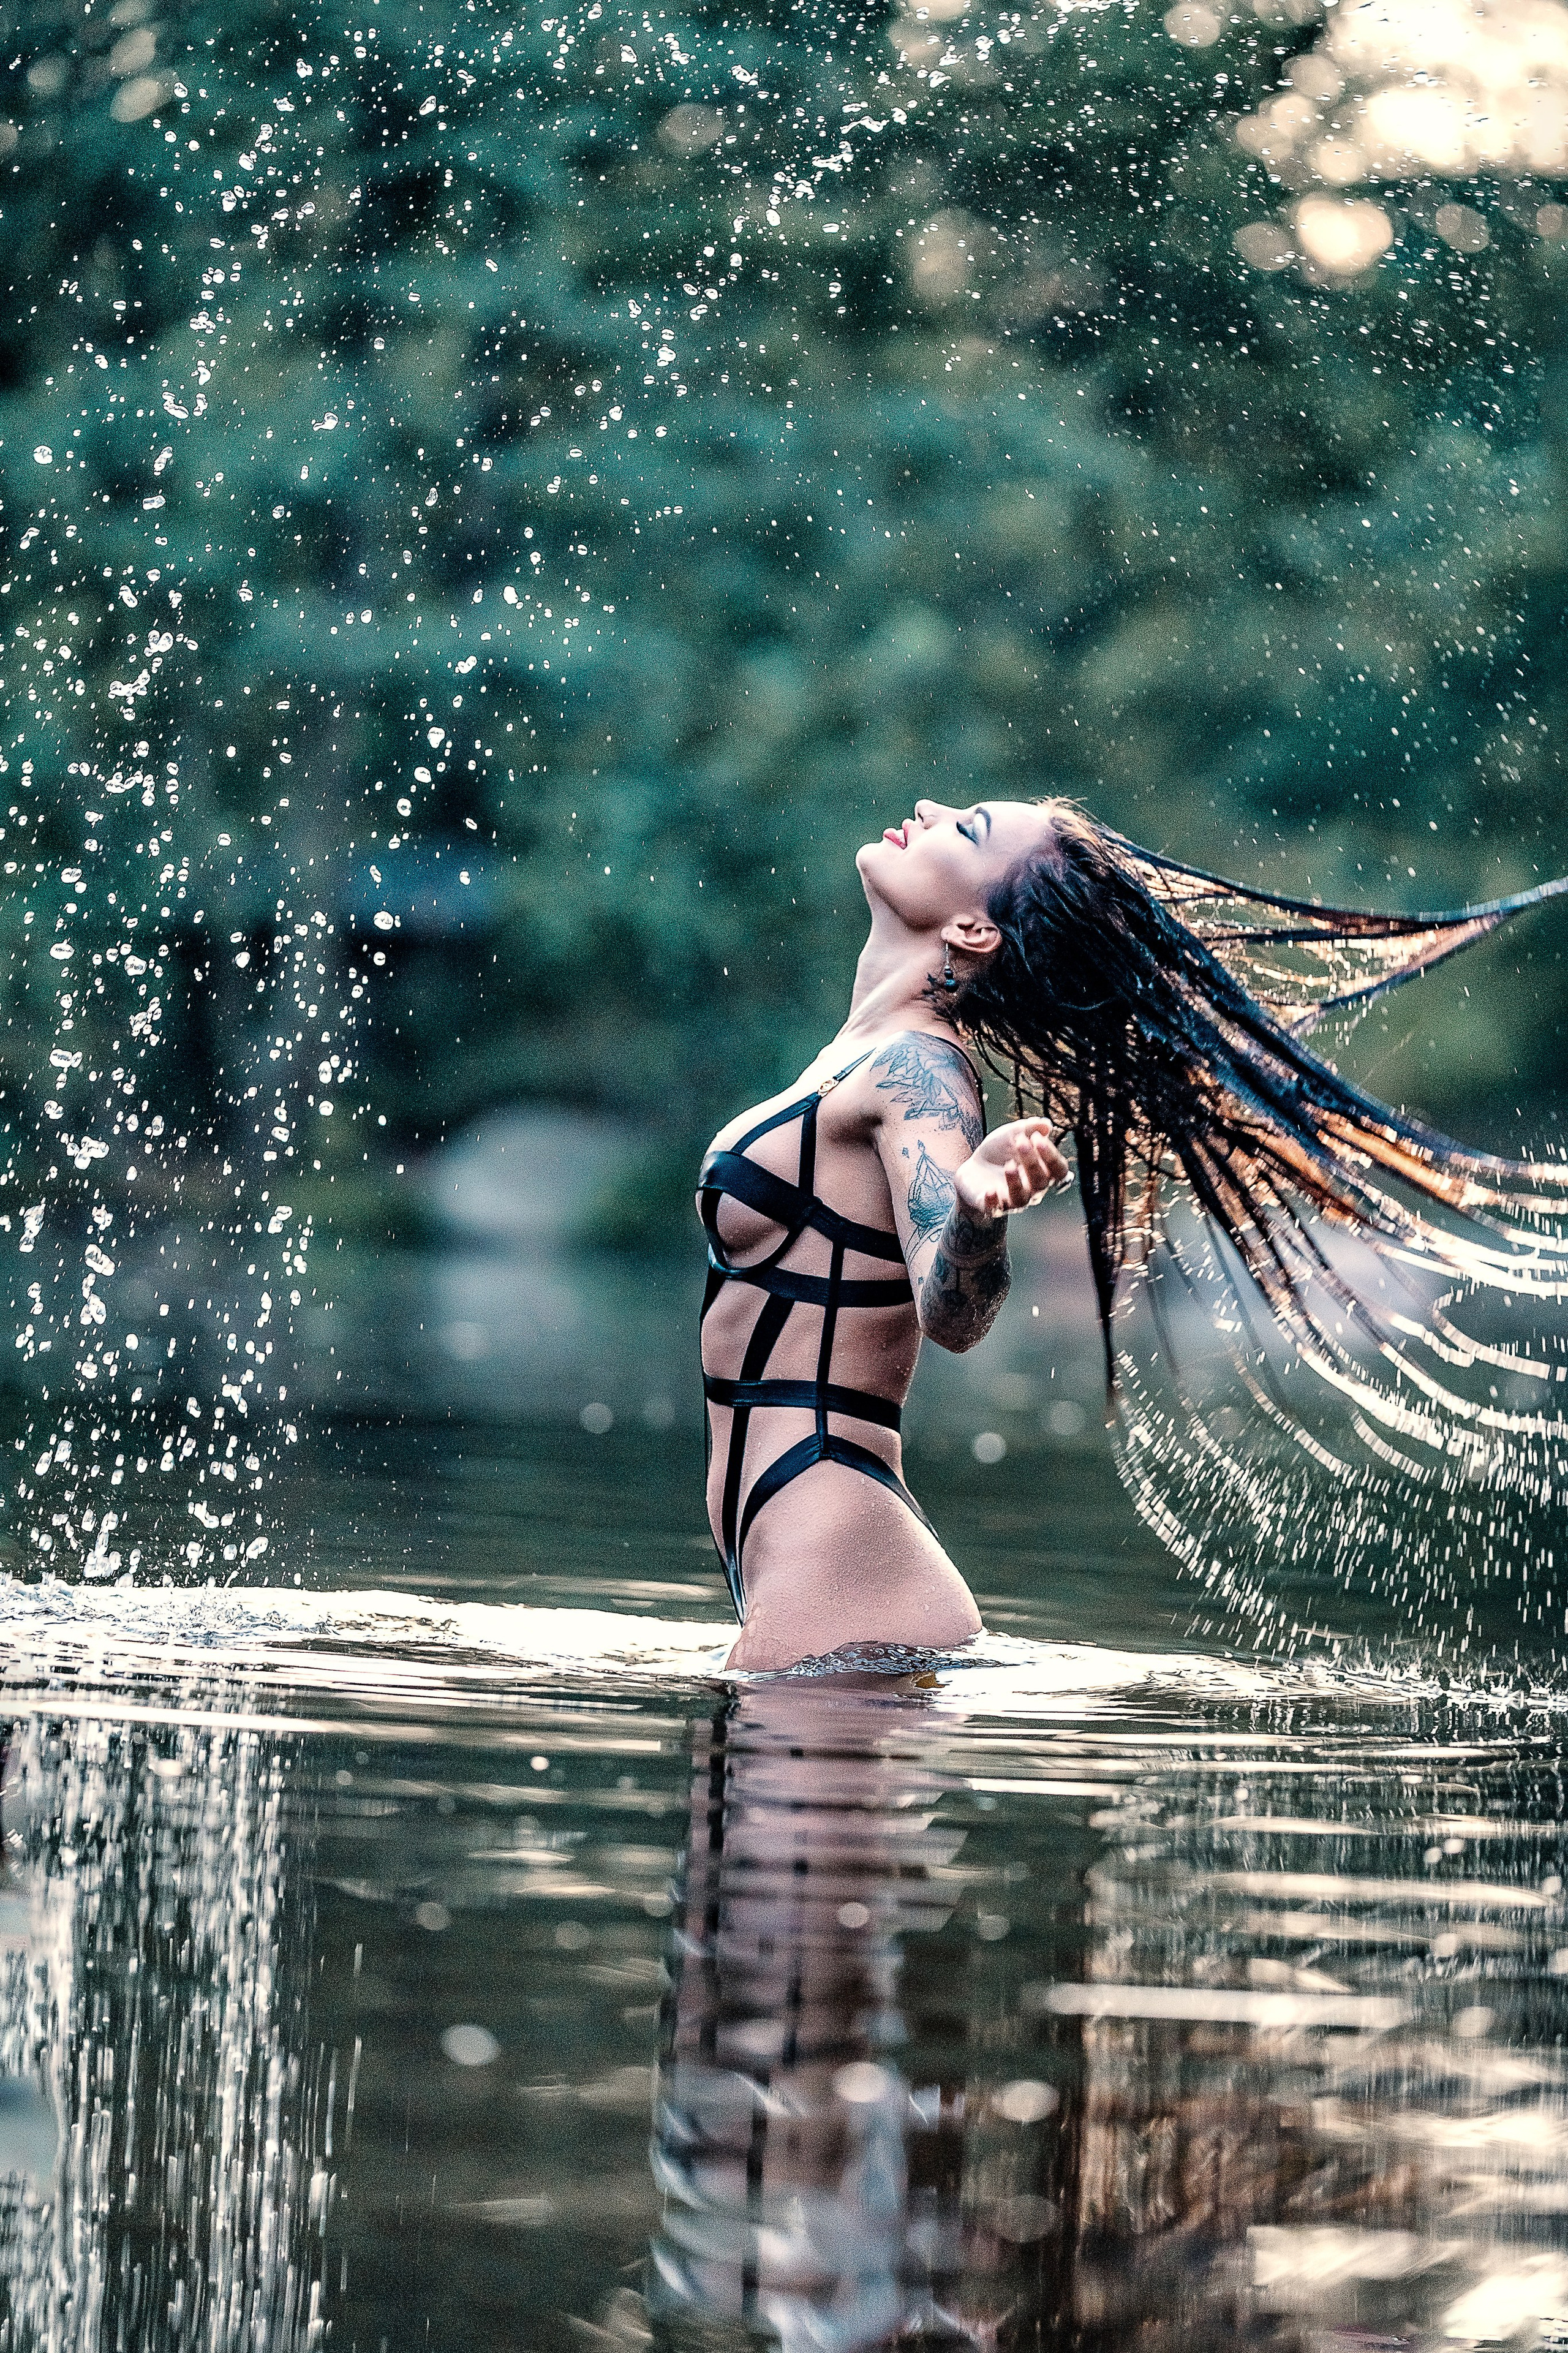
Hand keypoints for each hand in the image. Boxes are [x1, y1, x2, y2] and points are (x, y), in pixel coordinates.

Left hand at [954, 1119, 1068, 1220]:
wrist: (972, 1167)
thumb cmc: (998, 1151)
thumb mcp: (1011, 1134)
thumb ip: (1029, 1128)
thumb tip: (1047, 1124)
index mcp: (1041, 1171)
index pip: (1058, 1170)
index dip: (1051, 1156)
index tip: (1037, 1138)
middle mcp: (1031, 1189)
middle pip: (1040, 1181)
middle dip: (1032, 1162)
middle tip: (1020, 1142)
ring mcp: (1012, 1200)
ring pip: (1022, 1198)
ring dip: (1016, 1182)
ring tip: (1009, 1165)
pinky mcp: (993, 1207)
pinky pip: (996, 1210)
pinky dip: (994, 1202)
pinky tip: (990, 1191)